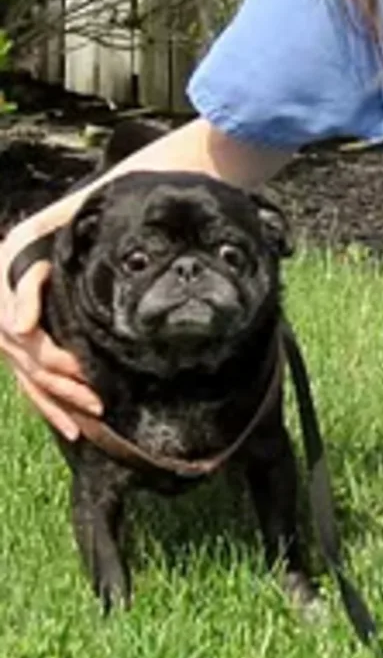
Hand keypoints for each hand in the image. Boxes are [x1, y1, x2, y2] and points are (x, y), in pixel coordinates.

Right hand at [0, 232, 101, 438]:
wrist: (36, 236)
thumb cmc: (54, 229)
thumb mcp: (35, 238)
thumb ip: (30, 277)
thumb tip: (21, 329)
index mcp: (8, 294)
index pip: (27, 339)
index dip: (53, 358)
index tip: (81, 371)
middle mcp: (4, 320)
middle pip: (33, 365)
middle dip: (66, 387)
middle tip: (99, 402)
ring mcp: (8, 339)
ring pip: (31, 382)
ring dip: (61, 404)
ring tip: (92, 422)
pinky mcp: (18, 350)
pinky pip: (29, 386)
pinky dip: (50, 407)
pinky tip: (72, 429)